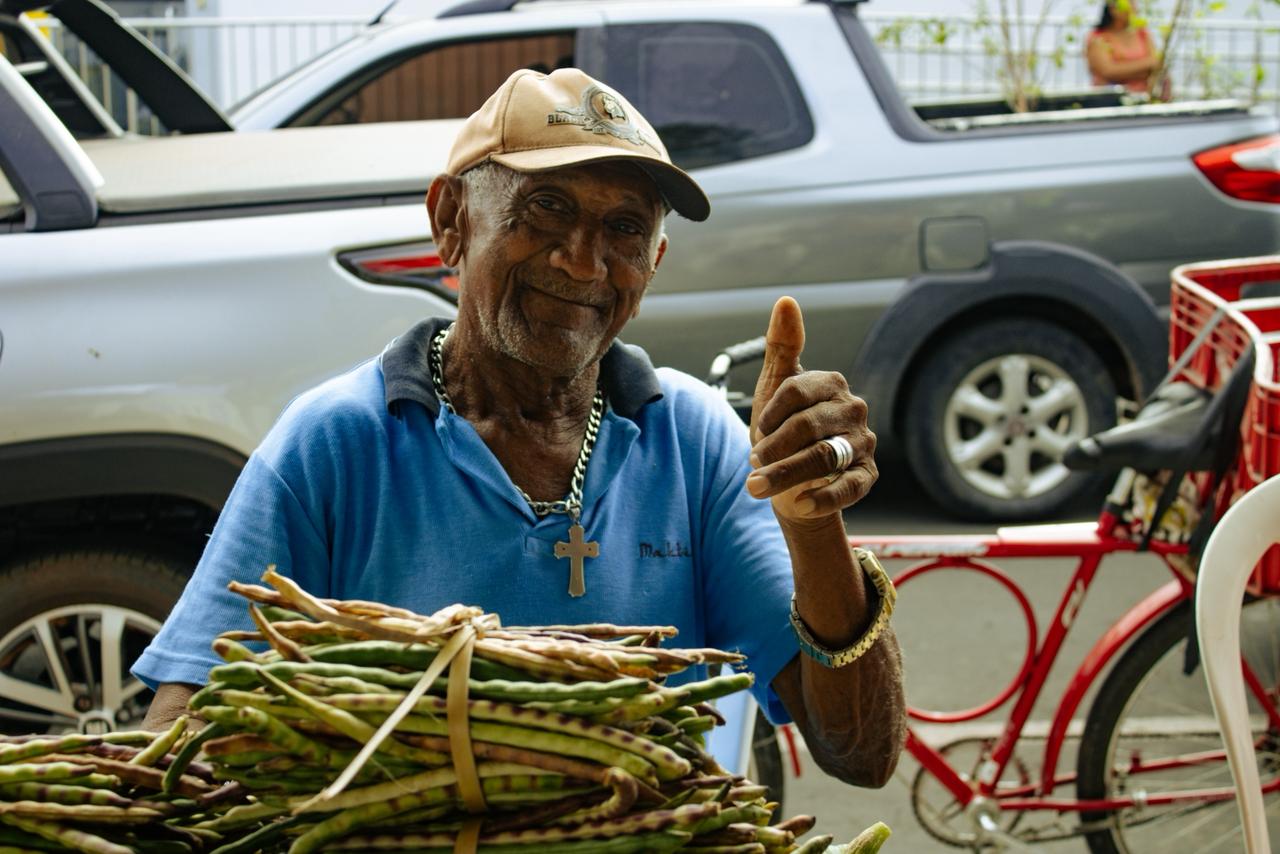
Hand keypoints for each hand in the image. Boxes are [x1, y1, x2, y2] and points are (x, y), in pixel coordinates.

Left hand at [746, 297, 876, 521]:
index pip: (795, 391)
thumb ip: (781, 346)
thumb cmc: (783, 430)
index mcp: (831, 384)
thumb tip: (786, 301)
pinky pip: (849, 488)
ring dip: (784, 476)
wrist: (793, 480)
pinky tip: (798, 504)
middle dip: (773, 449)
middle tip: (752, 463)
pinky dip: (822, 498)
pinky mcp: (867, 476)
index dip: (769, 413)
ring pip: (823, 458)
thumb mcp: (775, 388)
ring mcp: (862, 443)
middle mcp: (853, 410)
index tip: (757, 430)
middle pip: (807, 427)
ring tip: (757, 487)